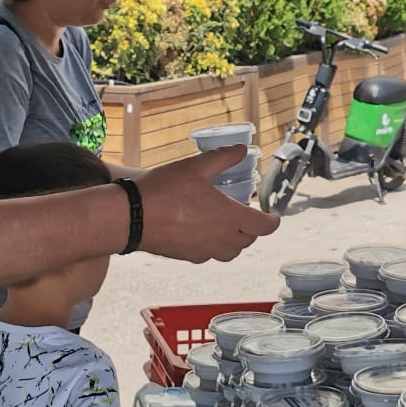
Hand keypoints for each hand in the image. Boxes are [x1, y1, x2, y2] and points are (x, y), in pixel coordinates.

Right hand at [135, 148, 278, 262]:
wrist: (132, 217)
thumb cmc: (164, 191)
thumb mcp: (196, 167)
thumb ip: (222, 158)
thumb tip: (241, 150)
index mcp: (229, 217)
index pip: (264, 227)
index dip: (273, 221)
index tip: (273, 216)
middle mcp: (221, 239)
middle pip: (248, 241)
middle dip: (252, 229)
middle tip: (247, 215)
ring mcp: (204, 251)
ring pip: (230, 252)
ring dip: (235, 240)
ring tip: (227, 225)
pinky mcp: (188, 257)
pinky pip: (209, 255)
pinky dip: (214, 245)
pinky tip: (202, 231)